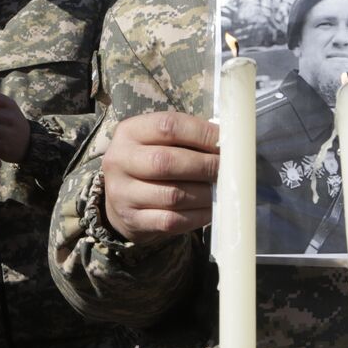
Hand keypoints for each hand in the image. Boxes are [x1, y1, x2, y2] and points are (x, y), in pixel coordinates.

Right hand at [101, 112, 219, 243]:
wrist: (120, 199)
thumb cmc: (150, 162)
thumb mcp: (157, 141)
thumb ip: (187, 138)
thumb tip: (228, 144)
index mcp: (129, 132)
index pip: (168, 126)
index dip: (203, 134)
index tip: (226, 142)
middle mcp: (119, 160)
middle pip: (167, 161)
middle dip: (205, 165)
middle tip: (227, 170)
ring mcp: (123, 193)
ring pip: (172, 195)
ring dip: (204, 193)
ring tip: (220, 190)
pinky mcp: (132, 220)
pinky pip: (171, 220)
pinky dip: (197, 215)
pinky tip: (210, 209)